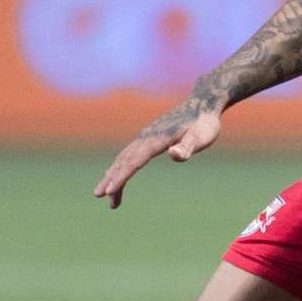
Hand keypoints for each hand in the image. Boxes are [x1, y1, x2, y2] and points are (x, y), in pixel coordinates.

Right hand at [93, 102, 221, 207]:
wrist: (202, 104)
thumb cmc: (204, 124)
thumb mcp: (200, 137)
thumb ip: (187, 147)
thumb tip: (174, 155)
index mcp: (157, 140)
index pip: (134, 161)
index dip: (121, 177)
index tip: (109, 191)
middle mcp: (146, 138)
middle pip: (124, 161)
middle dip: (111, 179)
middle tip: (98, 195)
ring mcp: (145, 137)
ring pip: (124, 158)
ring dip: (113, 175)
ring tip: (105, 195)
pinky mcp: (148, 137)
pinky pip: (129, 154)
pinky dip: (120, 166)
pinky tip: (116, 174)